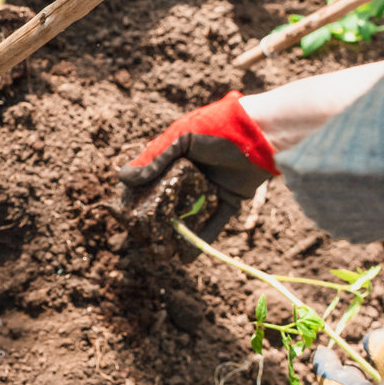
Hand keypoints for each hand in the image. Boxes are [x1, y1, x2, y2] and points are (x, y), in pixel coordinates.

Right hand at [118, 92, 277, 240]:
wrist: (261, 133)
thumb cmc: (217, 128)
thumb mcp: (181, 139)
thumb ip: (154, 159)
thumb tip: (123, 178)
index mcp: (175, 158)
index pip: (149, 181)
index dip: (137, 199)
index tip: (126, 216)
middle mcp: (190, 174)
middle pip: (167, 203)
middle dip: (155, 223)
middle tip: (145, 239)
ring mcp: (209, 188)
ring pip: (189, 216)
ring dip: (175, 235)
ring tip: (163, 253)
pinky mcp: (229, 200)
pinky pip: (214, 223)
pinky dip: (202, 240)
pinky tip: (187, 256)